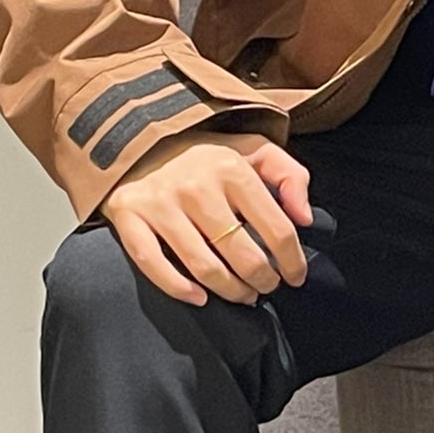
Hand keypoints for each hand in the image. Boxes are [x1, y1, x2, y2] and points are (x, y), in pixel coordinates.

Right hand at [97, 130, 313, 306]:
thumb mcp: (254, 149)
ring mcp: (160, 203)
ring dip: (231, 291)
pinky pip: (154, 265)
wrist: (139, 135)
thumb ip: (290, 175)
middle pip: (243, 256)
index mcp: (232, 169)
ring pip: (205, 268)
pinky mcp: (128, 215)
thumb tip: (305, 219)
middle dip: (263, 281)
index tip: (295, 276)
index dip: (293, 261)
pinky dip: (179, 288)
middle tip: (267, 287)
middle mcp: (197, 187)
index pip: (277, 230)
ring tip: (242, 294)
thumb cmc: (205, 153)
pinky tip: (200, 298)